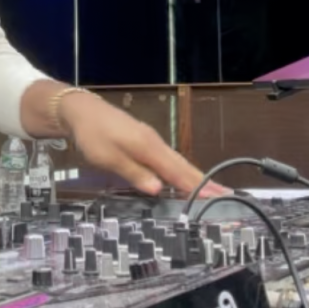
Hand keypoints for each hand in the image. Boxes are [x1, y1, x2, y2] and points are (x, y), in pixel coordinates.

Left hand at [59, 94, 227, 197]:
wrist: (81, 110)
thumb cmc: (92, 136)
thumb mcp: (107, 158)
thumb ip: (133, 173)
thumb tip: (158, 189)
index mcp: (148, 148)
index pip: (178, 172)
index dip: (198, 186)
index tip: (219, 196)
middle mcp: (155, 144)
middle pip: (183, 166)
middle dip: (205, 182)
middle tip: (227, 195)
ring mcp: (151, 141)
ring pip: (177, 162)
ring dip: (195, 177)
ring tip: (213, 190)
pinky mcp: (145, 141)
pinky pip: (169, 159)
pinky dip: (181, 171)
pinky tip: (184, 179)